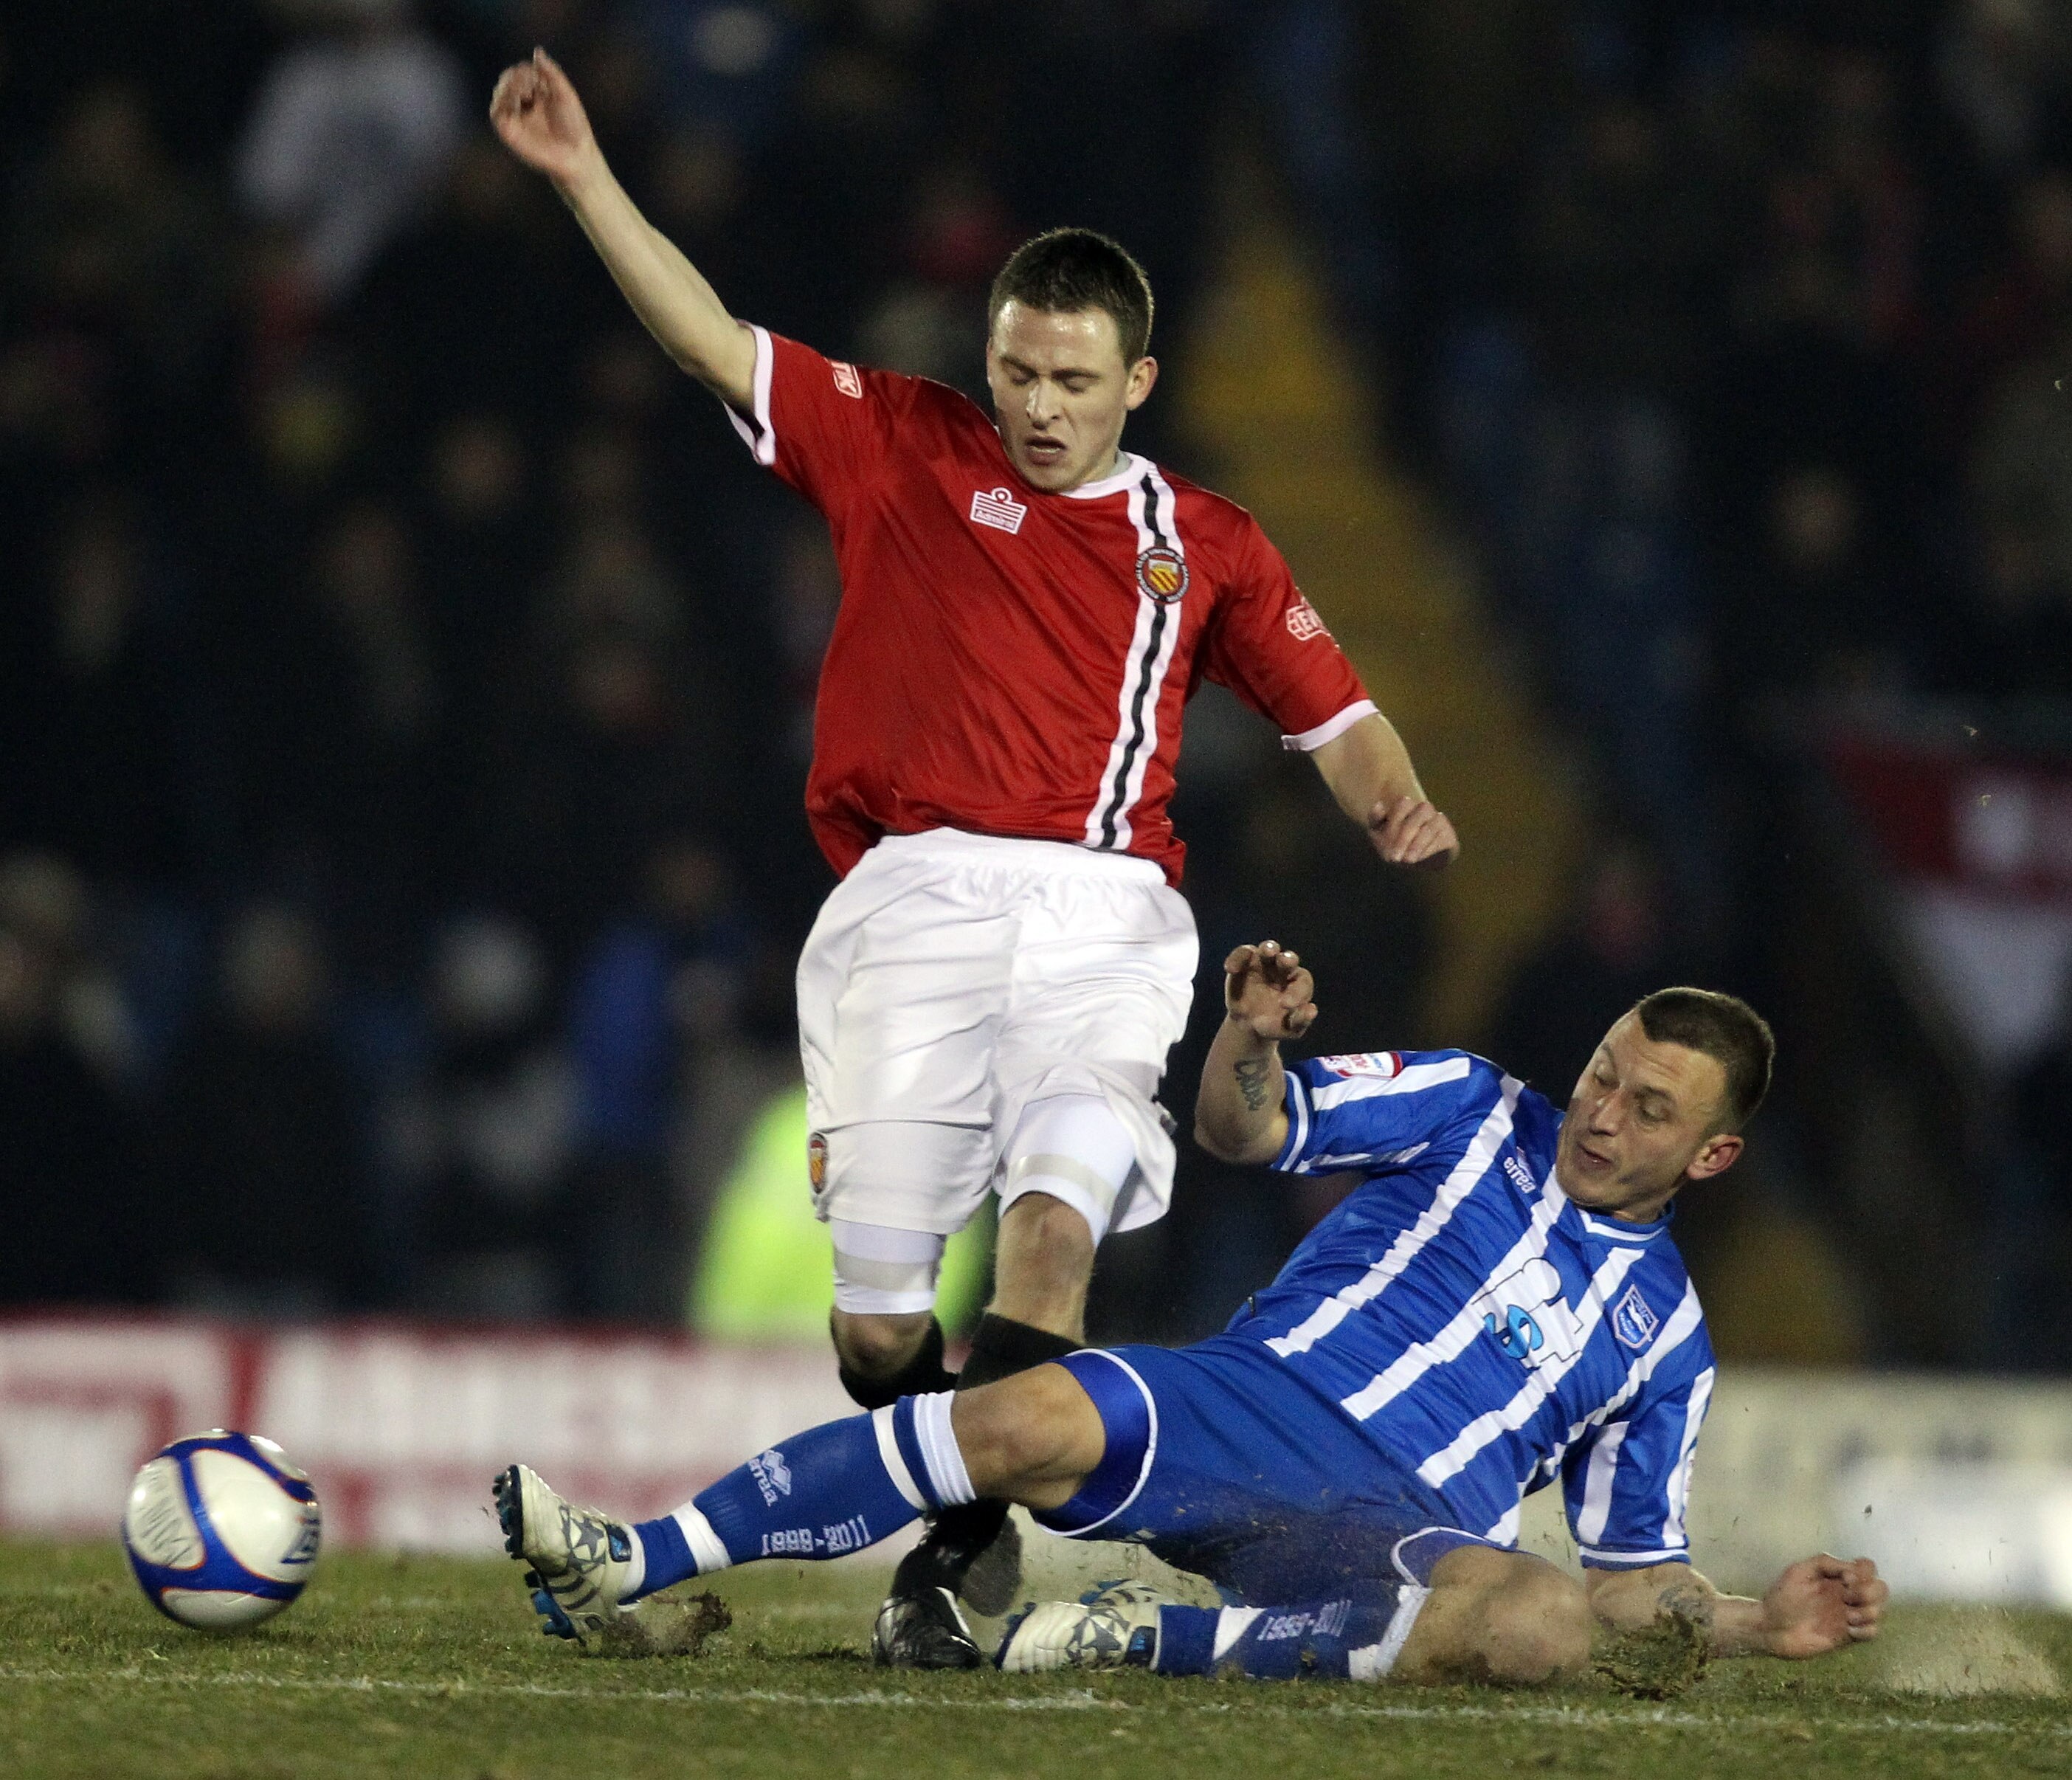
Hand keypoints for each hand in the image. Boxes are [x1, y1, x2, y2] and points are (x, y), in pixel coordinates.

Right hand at [490, 48, 600, 187]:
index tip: (538, 78)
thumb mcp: (565, 94)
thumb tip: (536, 51)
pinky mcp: (508, 130)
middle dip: (517, 77)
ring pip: (500, 91)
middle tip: (529, 84)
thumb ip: (551, 72)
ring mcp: (516, 117)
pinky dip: (502, 101)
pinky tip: (515, 101)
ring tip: (524, 92)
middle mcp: (525, 104)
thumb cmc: (574, 127)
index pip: (523, 72)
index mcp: (538, 93)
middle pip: (508, 79)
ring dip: (509, 86)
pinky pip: (496, 111)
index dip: (527, 70)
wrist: (574, 155)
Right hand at [1223, 942, 1316, 1040]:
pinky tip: (1230, 969)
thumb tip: (1312, 1010)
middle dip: (1288, 959)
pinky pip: (1242, 955)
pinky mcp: (1245, 963)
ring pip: (1268, 949)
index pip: (1303, 982)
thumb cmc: (1274, 1025)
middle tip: (1285, 962)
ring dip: (1268, 948)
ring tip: (1266, 952)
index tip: (1286, 1005)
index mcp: (1298, 983)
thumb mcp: (1289, 1029)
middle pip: (1289, 959)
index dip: (1297, 991)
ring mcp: (1264, 963)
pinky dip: (1237, 958)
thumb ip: (1300, 1020)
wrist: (1249, 1025)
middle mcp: (1283, 970)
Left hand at [1368, 796, 1457, 870]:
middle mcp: (1424, 810)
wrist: (1414, 860)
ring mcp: (1438, 821)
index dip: (1394, 822)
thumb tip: (1378, 805)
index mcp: (1407, 805)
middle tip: (1394, 857)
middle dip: (1404, 837)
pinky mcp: (1449, 836)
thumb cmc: (1394, 843)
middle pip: (1419, 814)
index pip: (1403, 804)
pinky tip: (1419, 859)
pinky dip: (1429, 849)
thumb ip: (1375, 819)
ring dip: (1417, 844)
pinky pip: (1442, 839)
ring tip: (1407, 860)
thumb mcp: (1379, 834)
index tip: (1384, 843)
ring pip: (1431, 826)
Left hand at [1759, 1556, 1886, 1658]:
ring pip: (1879, 1610)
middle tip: (1847, 1598)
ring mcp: (1850, 1615)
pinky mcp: (1848, 1635)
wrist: (1772, 1627)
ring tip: (1848, 1617)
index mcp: (1837, 1577)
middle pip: (1881, 1588)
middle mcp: (1847, 1594)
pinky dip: (1866, 1630)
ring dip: (1868, 1611)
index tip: (1847, 1579)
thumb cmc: (1782, 1596)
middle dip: (1870, 1592)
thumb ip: (1825, 1563)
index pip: (1867, 1567)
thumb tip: (1852, 1569)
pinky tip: (1849, 1629)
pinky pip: (1872, 1632)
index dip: (1865, 1572)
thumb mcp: (1799, 1571)